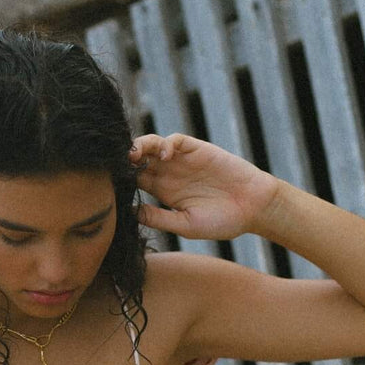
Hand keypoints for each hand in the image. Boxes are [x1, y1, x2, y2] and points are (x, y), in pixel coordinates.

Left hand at [128, 132, 279, 241]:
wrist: (253, 207)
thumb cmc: (221, 222)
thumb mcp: (185, 225)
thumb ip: (159, 218)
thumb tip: (130, 213)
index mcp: (162, 192)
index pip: (134, 181)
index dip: (121, 181)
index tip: (110, 186)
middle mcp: (168, 174)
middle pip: (137, 161)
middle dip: (123, 161)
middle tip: (115, 166)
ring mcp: (181, 161)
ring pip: (151, 146)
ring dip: (139, 146)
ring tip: (133, 154)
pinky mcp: (196, 149)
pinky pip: (175, 140)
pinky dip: (165, 143)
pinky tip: (164, 154)